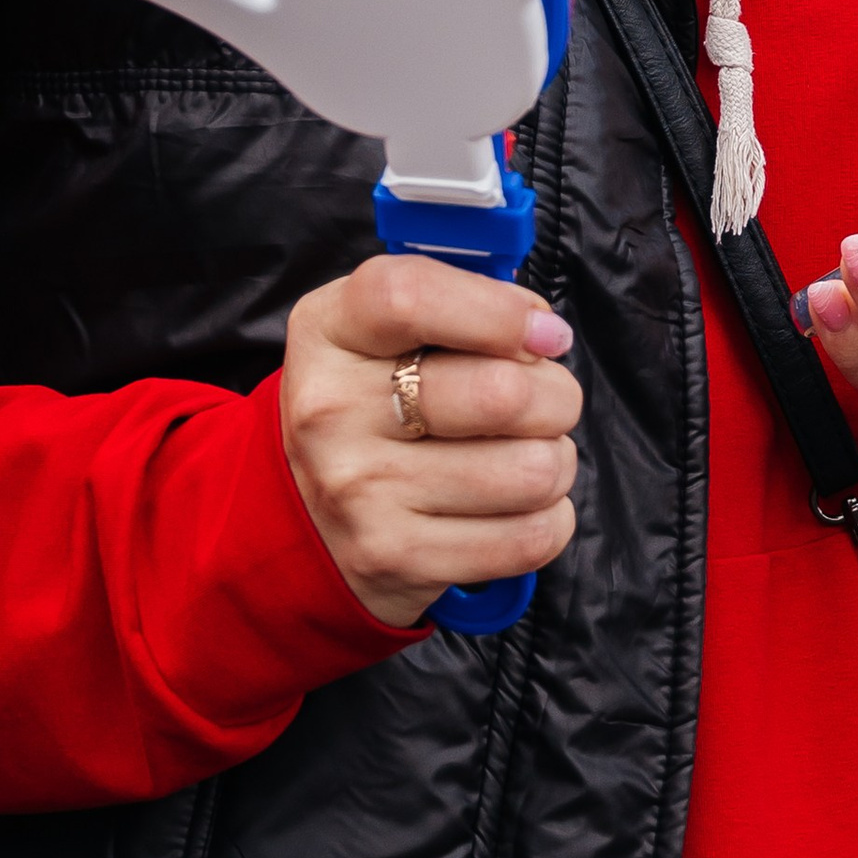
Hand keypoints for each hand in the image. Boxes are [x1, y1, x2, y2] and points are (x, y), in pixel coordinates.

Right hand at [282, 252, 584, 626]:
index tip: (545, 334)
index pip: (411, 298)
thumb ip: (462, 304)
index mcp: (329, 331)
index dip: (499, 311)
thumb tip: (544, 334)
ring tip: (528, 454)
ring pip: (531, 471)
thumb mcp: (383, 330)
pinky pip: (530, 538)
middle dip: (556, 394)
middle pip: (501, 393)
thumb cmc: (373, 402)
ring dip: (555, 459)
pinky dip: (550, 518)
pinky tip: (518, 505)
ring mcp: (361, 492)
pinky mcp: (396, 559)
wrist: (301, 516)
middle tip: (546, 400)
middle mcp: (333, 410)